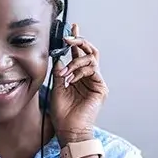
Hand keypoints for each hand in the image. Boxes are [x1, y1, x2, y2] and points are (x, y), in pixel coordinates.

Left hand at [50, 23, 108, 144]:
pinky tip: (72, 79)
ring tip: (66, 74)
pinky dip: (80, 71)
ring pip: (91, 59)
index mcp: (77, 76)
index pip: (78, 54)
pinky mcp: (101, 87)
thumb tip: (59, 57)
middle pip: (89, 52)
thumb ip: (59, 72)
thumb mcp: (56, 87)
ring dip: (75, 62)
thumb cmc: (62, 113)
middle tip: (69, 38)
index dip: (76, 41)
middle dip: (79, 42)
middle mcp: (88, 77)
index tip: (72, 28)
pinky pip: (93, 70)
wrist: (68, 129)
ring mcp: (95, 81)